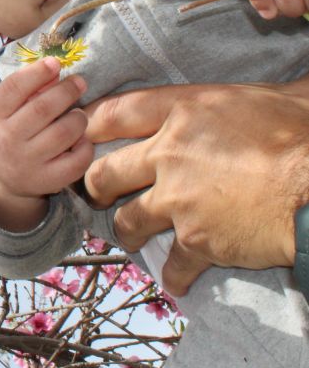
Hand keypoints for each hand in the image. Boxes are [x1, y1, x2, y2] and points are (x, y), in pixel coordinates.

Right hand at [0, 57, 90, 231]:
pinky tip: (81, 139)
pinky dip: (85, 145)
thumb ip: (26, 90)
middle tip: (79, 82)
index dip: (36, 73)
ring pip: (63, 133)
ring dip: (78, 118)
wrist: (0, 179)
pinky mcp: (47, 180)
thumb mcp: (5, 110)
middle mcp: (7, 139)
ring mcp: (27, 162)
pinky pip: (77, 160)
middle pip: (42, 108)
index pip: (13, 89)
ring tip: (78, 114)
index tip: (55, 63)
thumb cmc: (7, 132)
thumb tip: (55, 70)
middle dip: (67, 91)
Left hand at [84, 77, 308, 295]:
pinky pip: (172, 264)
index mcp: (182, 112)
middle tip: (95, 192)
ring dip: (126, 230)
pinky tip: (174, 281)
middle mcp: (168, 153)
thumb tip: (289, 86)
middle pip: (105, 171)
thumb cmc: (304, 133)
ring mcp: (178, 199)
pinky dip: (173, 276)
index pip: (116, 113)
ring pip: (127, 220)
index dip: (91, 123)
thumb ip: (252, 97)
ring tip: (129, 235)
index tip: (80, 132)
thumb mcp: (275, 94)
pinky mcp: (197, 239)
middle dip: (94, 185)